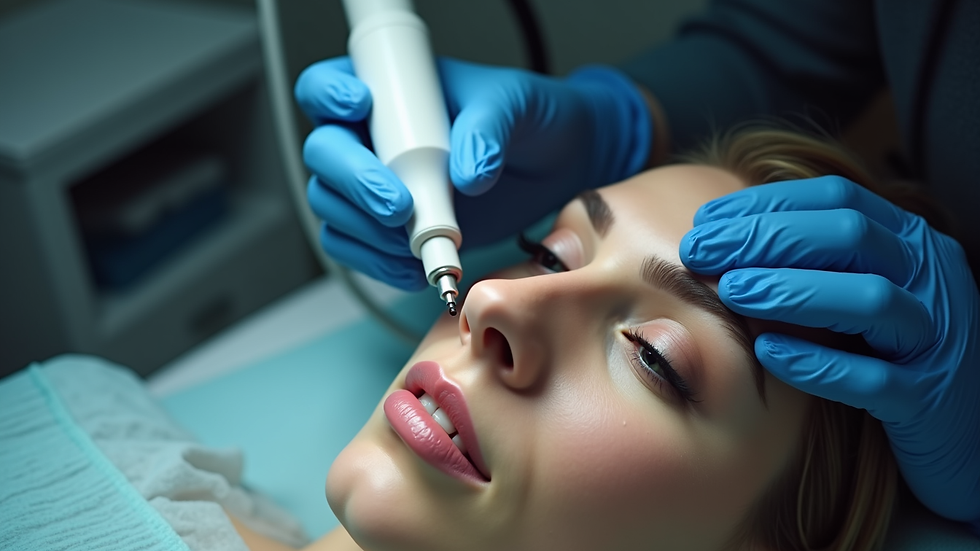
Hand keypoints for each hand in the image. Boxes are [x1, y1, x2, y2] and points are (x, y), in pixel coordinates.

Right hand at [295, 56, 650, 289]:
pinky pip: (356, 248)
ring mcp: (374, 184)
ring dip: (366, 230)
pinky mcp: (388, 229)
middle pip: (323, 155)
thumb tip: (467, 173)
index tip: (361, 107)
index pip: (327, 85)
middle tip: (400, 205)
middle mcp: (370, 137)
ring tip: (419, 240)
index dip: (329, 96)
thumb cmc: (530, 119)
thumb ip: (490, 127)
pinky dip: (378, 261)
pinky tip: (414, 265)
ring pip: (332, 207)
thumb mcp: (517, 105)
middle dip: (354, 183)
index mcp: (389, 92)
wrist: (556, 167)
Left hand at [679, 175, 979, 525]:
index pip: (837, 201)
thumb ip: (811, 262)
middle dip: (766, 239)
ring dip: (791, 291)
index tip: (705, 219)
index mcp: (910, 243)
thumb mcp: (857, 293)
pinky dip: (818, 362)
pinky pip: (874, 378)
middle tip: (700, 251)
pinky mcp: (928, 398)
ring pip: (867, 300)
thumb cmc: (889, 352)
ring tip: (731, 292)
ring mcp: (936, 338)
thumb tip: (717, 240)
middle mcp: (931, 280)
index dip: (766, 205)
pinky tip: (768, 351)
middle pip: (849, 237)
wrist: (966, 429)